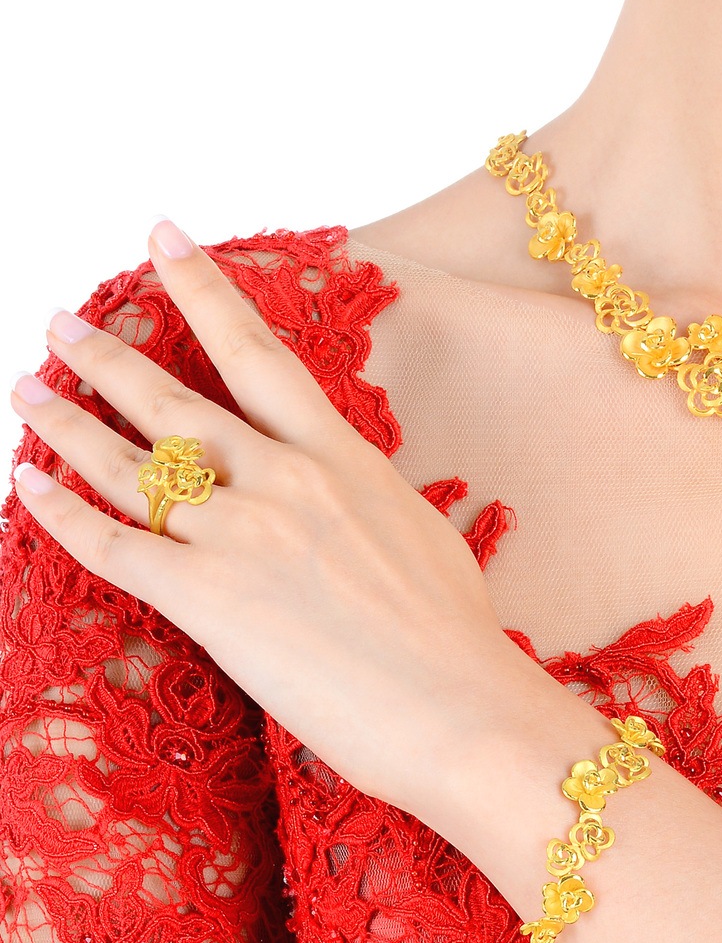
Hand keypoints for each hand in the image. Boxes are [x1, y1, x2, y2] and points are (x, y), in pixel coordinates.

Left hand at [9, 218, 530, 808]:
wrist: (457, 704)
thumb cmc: (454, 631)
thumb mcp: (419, 533)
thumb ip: (364, 497)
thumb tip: (342, 490)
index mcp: (341, 459)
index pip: (256, 354)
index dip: (202, 289)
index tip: (163, 238)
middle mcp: (283, 480)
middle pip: (174, 402)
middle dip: (109, 358)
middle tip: (63, 327)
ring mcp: (242, 536)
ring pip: (130, 464)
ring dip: (68, 422)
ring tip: (29, 391)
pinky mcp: (209, 600)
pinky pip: (113, 545)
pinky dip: (62, 513)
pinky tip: (28, 484)